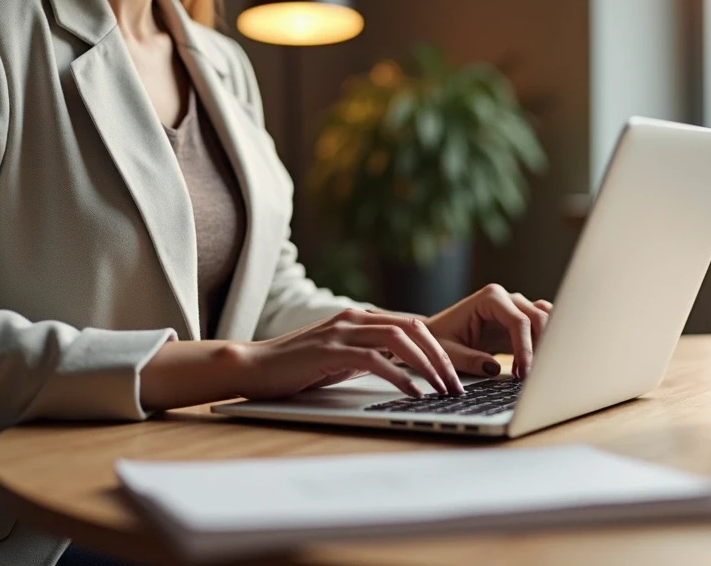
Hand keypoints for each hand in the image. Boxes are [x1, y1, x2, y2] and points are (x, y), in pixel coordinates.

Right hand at [232, 309, 466, 400]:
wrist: (253, 367)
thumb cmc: (297, 367)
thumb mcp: (341, 358)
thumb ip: (369, 355)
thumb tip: (404, 367)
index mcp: (359, 318)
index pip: (412, 325)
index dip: (439, 347)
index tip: (457, 372)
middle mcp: (354, 318)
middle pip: (413, 328)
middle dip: (441, 356)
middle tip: (457, 383)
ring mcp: (341, 332)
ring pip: (399, 340)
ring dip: (427, 366)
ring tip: (442, 389)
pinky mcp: (330, 352)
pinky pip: (375, 360)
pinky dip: (400, 377)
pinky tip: (413, 393)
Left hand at [425, 284, 552, 380]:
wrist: (437, 335)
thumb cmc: (439, 340)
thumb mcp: (448, 352)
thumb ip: (469, 360)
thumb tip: (494, 369)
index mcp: (489, 299)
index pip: (518, 322)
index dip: (525, 349)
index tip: (524, 374)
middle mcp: (507, 298)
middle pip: (539, 317)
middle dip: (540, 347)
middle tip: (531, 376)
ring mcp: (516, 307)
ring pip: (546, 320)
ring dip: (546, 344)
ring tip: (535, 370)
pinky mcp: (520, 322)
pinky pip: (542, 328)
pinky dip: (544, 344)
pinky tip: (534, 365)